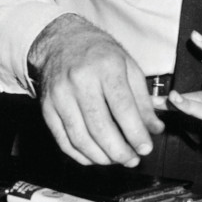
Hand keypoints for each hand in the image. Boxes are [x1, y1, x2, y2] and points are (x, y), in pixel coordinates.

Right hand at [28, 13, 163, 166]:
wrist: (62, 41)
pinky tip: (96, 157)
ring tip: (118, 160)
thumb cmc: (101, 54)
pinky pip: (63, 140)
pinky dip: (80, 154)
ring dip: (101, 157)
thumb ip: (143, 99)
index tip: (146, 148)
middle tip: (133, 160)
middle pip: (100, 126)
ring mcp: (60, 95)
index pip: (122, 107)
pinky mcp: (46, 108)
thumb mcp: (129, 66)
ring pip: (80, 138)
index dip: (135, 132)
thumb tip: (155, 129)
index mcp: (106, 67)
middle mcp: (80, 81)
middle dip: (119, 150)